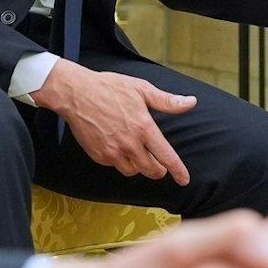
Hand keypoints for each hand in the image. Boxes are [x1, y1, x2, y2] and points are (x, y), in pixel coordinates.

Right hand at [33, 60, 192, 184]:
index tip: (184, 180)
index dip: (178, 171)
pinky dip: (121, 161)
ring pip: (133, 171)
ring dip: (140, 166)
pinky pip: (116, 166)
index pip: (166, 157)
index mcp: (144, 128)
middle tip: (160, 164)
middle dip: (159, 170)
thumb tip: (191, 102)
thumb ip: (167, 101)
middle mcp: (129, 144)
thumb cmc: (109, 88)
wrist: (76, 94)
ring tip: (138, 153)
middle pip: (151, 170)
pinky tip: (119, 147)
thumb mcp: (141, 89)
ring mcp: (112, 152)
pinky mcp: (99, 155)